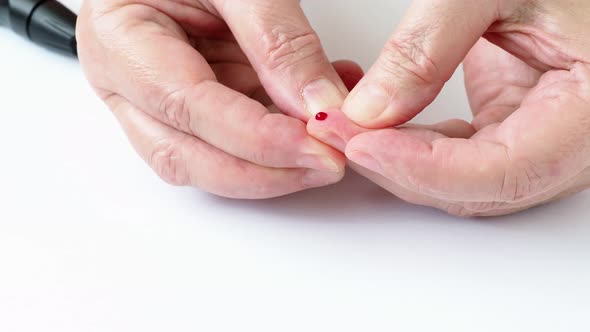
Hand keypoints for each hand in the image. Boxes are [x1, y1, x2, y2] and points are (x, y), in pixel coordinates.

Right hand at [76, 0, 363, 197]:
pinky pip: (237, 142)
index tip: (313, 145)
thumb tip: (320, 105)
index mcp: (119, 38)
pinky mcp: (195, 106)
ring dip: (276, 166)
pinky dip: (283, 140)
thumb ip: (278, 39)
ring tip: (330, 144)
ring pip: (211, 161)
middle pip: (188, 155)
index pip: (185, 105)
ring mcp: (159, 100)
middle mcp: (129, 81)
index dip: (253, 137)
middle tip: (329, 163)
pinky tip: (318, 121)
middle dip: (265, 171)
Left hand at [310, 0, 589, 215]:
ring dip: (399, 159)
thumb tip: (369, 109)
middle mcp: (572, 142)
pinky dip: (413, 145)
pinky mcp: (514, 126)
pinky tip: (378, 124)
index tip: (363, 145)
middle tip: (339, 133)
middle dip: (397, 166)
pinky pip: (459, 156)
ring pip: (461, 180)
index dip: (425, 167)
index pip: (503, 171)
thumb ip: (429, 46)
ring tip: (348, 127)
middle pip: (475, 188)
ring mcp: (541, 139)